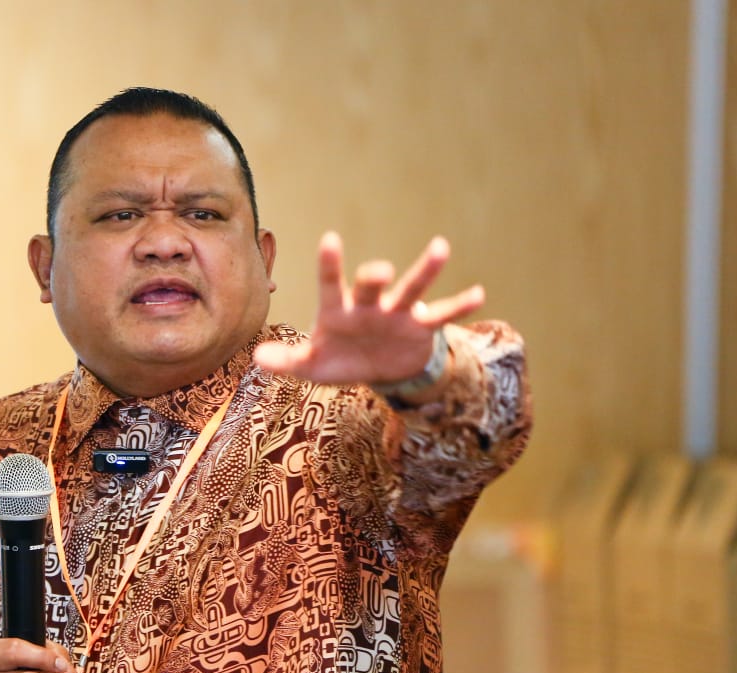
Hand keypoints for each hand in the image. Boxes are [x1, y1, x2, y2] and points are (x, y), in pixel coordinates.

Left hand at [253, 231, 484, 385]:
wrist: (377, 369)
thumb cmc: (339, 360)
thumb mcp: (311, 367)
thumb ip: (287, 362)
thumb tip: (257, 359)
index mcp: (339, 311)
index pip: (331, 284)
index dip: (331, 265)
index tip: (331, 239)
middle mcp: (369, 306)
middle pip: (371, 286)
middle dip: (374, 278)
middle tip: (378, 270)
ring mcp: (397, 314)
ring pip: (412, 289)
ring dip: (425, 271)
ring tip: (440, 247)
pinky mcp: (421, 328)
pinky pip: (442, 316)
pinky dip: (459, 306)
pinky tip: (478, 294)